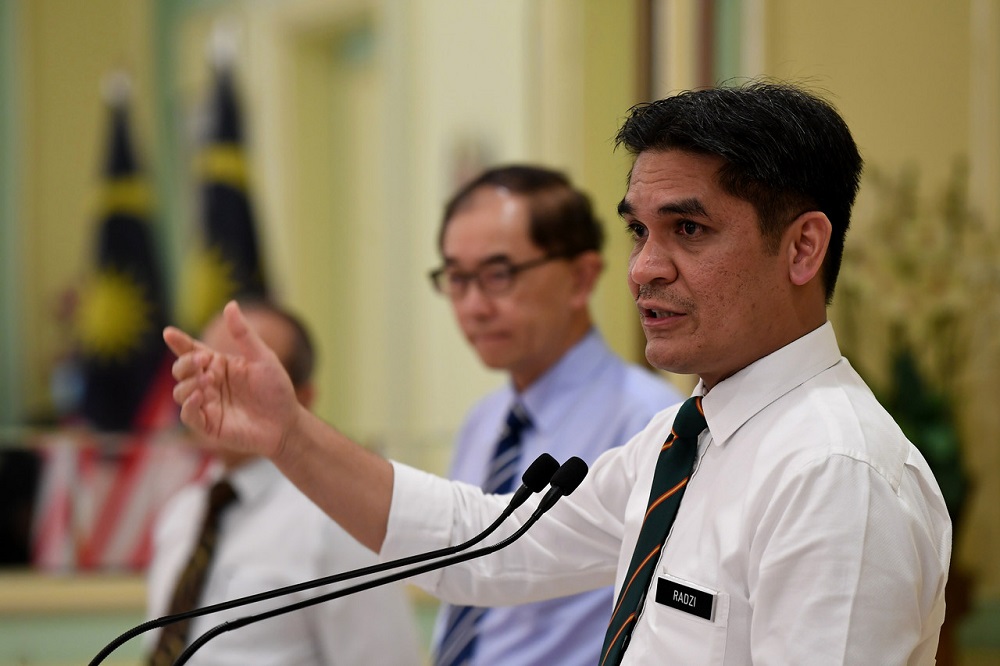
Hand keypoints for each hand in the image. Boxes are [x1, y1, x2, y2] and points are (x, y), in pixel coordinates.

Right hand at [164, 300, 300, 458]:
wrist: (287, 422)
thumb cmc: (276, 389)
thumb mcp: (263, 357)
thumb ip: (244, 334)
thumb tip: (230, 305)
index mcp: (218, 364)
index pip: (192, 351)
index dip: (179, 342)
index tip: (169, 333)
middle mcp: (208, 383)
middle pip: (181, 370)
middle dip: (186, 363)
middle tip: (202, 360)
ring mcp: (206, 404)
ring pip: (180, 392)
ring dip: (189, 383)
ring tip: (208, 380)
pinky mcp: (208, 425)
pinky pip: (188, 415)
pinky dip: (189, 405)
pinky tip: (199, 396)